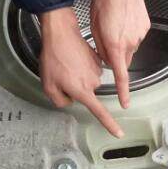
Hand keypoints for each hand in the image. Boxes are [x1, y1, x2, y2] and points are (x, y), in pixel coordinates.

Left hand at [39, 7, 123, 137]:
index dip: (110, 124)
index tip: (119, 133)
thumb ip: (60, 100)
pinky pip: (91, 69)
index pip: (99, 112)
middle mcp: (93, 82)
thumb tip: (70, 101)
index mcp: (82, 90)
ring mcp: (97, 71)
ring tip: (66, 64)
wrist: (61, 35)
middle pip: (87, 93)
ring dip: (78, 75)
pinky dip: (82, 65)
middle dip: (75, 87)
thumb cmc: (53, 59)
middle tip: (62, 74)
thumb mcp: (48, 85)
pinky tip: (73, 57)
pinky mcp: (98, 60)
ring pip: (88, 81)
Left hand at [90, 0, 150, 108]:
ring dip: (122, 41)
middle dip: (116, 56)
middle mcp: (130, 44)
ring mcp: (140, 35)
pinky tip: (123, 19)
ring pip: (129, 47)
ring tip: (114, 24)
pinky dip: (129, 31)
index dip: (123, 92)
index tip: (125, 103)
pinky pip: (136, 36)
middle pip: (123, 60)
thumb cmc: (105, 2)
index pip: (120, 76)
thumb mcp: (94, 27)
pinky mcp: (145, 27)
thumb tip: (105, 58)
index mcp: (115, 46)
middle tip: (106, 40)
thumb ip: (100, 47)